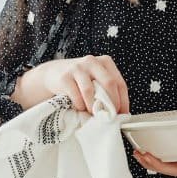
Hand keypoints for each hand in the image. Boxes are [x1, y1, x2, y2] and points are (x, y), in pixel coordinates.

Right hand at [16, 55, 130, 113]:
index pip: (119, 82)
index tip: (123, 114)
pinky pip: (76, 96)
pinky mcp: (64, 77)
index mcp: (105, 62)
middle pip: (109, 83)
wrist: (53, 73)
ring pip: (90, 91)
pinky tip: (80, 108)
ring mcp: (77, 68)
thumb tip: (119, 112)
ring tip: (93, 114)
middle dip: (112, 103)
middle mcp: (92, 62)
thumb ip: (107, 89)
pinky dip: (80, 105)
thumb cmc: (80, 79)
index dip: (123, 100)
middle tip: (110, 116)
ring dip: (93, 106)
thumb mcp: (96, 78)